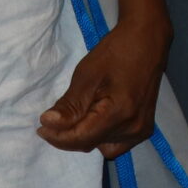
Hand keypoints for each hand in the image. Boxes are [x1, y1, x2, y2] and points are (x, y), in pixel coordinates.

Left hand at [37, 13, 169, 158]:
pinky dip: (100, 136)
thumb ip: (69, 105)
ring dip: (84, 137)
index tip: (41, 127)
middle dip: (68, 136)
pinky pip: (115, 143)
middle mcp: (133, 128)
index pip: (82, 138)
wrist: (146, 41)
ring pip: (101, 146)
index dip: (58, 136)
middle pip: (91, 144)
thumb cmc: (115, 53)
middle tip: (51, 121)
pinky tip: (94, 120)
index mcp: (120, 113)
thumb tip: (48, 124)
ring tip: (75, 116)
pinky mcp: (144, 129)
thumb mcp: (86, 76)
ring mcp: (141, 131)